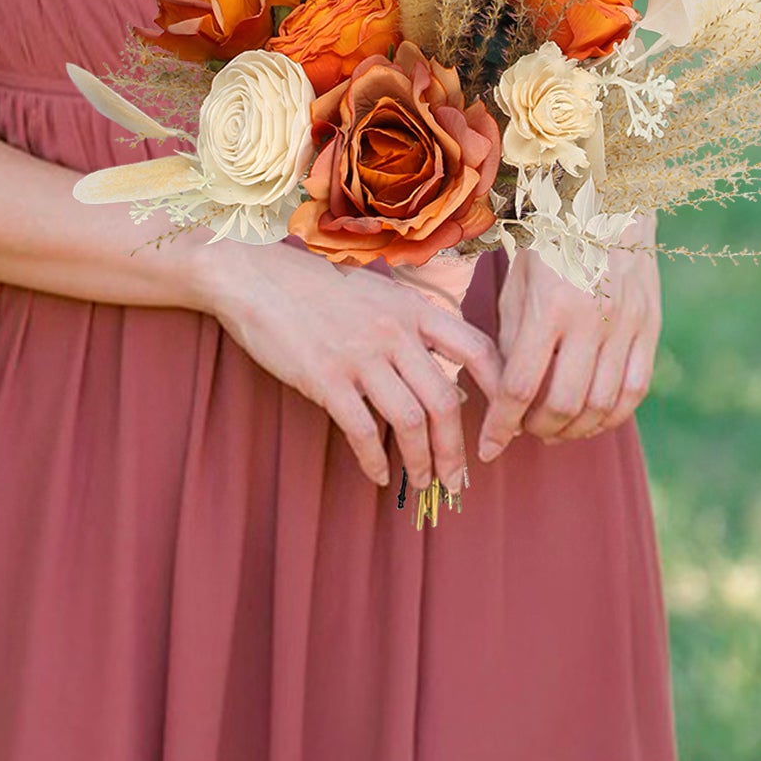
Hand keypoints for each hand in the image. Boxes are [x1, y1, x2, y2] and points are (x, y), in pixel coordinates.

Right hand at [201, 237, 503, 493]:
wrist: (257, 277)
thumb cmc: (318, 289)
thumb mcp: (377, 294)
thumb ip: (413, 329)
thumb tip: (446, 380)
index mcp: (413, 307)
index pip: (477, 349)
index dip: (499, 391)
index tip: (503, 426)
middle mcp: (394, 330)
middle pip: (445, 400)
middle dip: (456, 449)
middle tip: (458, 480)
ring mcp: (360, 354)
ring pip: (410, 421)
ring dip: (422, 461)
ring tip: (423, 483)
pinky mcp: (326, 377)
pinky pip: (363, 431)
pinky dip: (376, 461)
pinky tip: (380, 475)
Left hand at [478, 209, 661, 457]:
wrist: (608, 196)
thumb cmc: (550, 234)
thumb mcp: (517, 278)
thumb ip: (512, 337)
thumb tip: (507, 392)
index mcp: (549, 305)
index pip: (521, 387)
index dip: (501, 426)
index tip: (487, 448)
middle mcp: (591, 320)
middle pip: (562, 405)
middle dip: (535, 430)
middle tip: (521, 431)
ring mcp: (626, 325)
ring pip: (601, 406)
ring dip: (572, 430)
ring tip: (552, 430)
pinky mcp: (650, 326)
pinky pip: (635, 391)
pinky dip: (611, 416)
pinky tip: (590, 418)